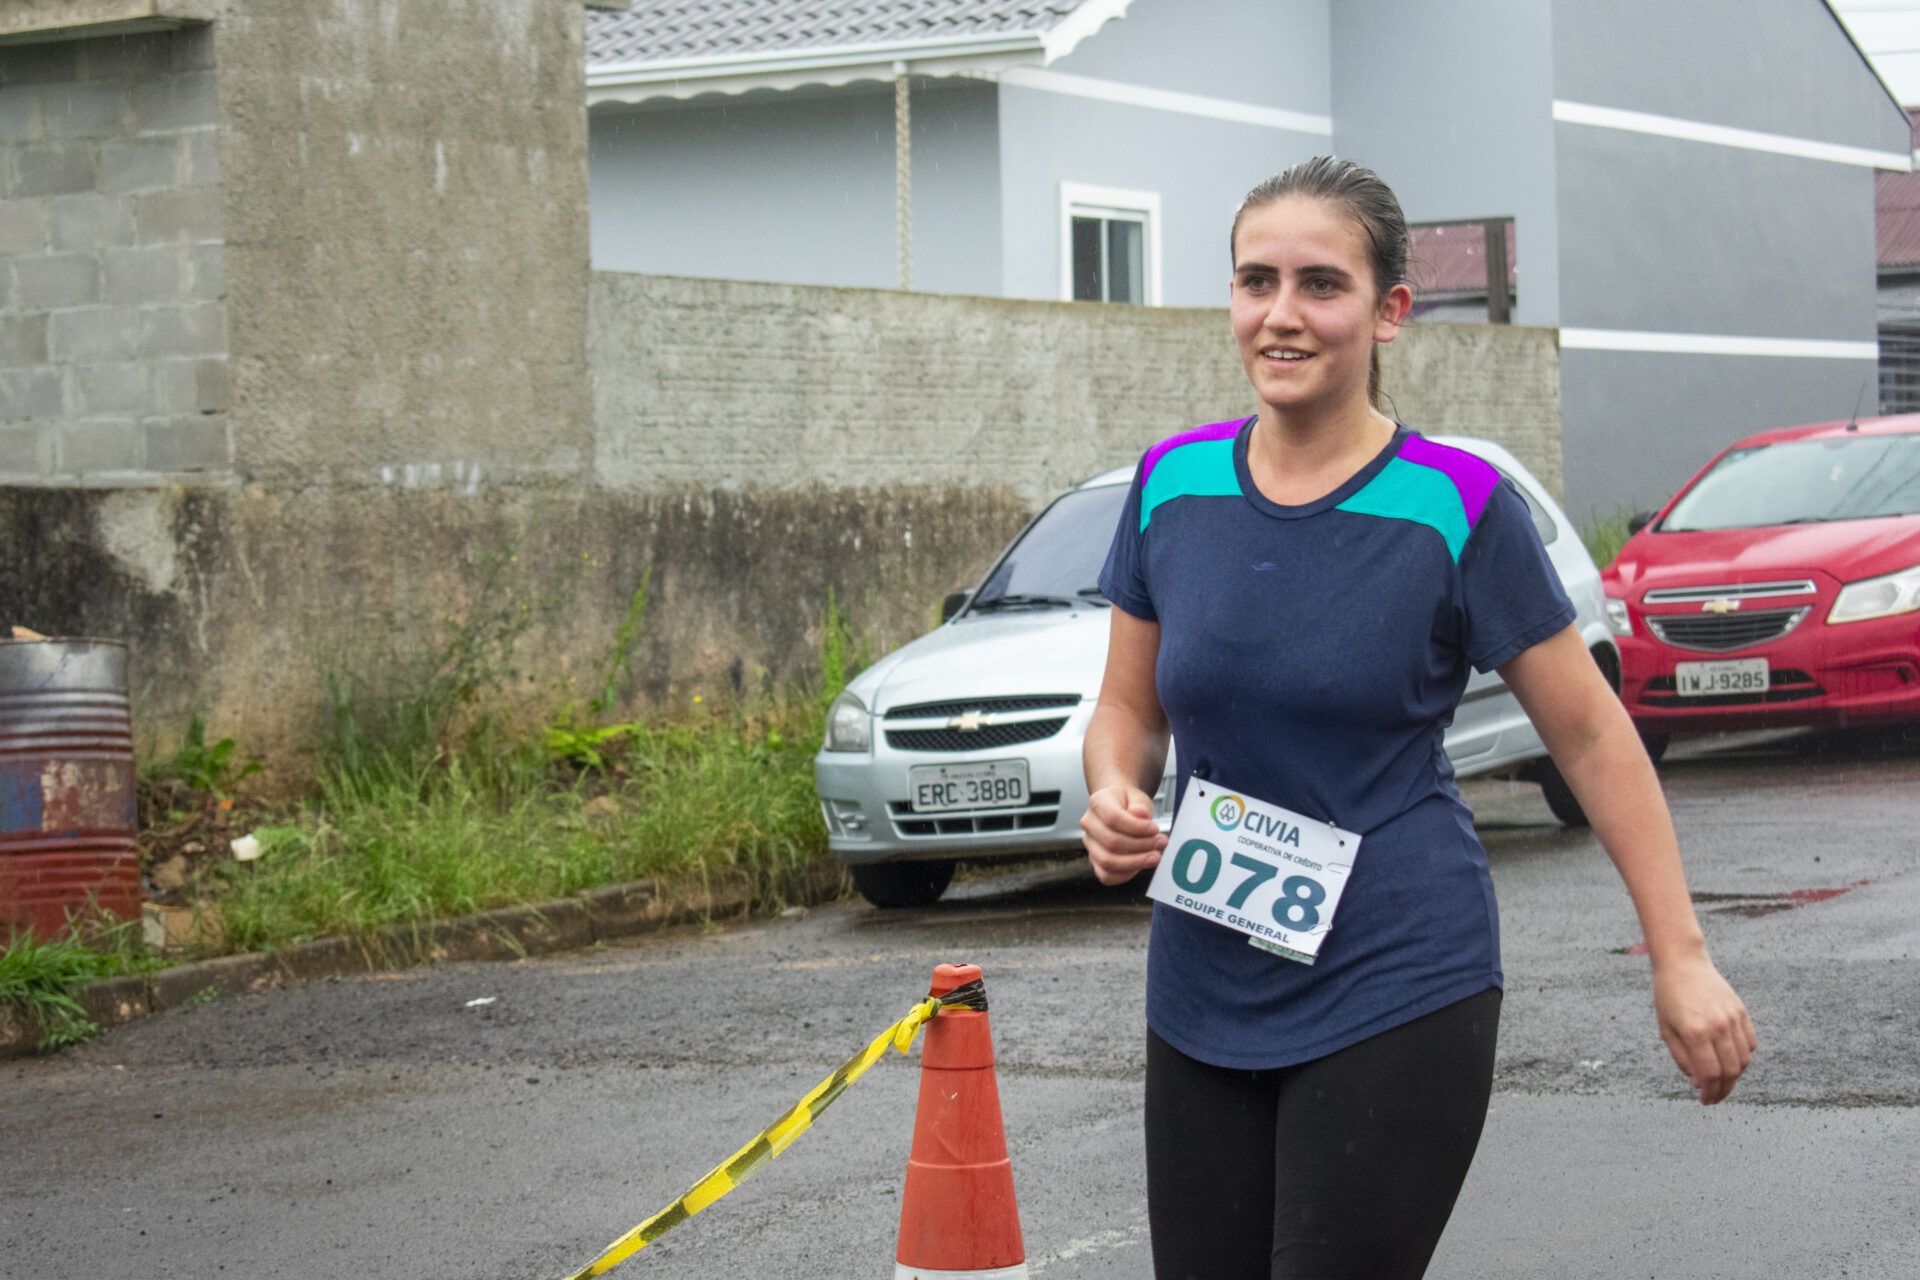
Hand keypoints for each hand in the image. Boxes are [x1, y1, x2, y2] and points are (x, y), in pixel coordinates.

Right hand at [1080, 784, 1167, 885]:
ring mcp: (1090, 844)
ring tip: (1155, 856)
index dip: (1137, 827)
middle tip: (1161, 842)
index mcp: (1097, 803)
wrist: (1121, 807)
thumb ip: (1140, 805)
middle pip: (1111, 842)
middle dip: (1141, 846)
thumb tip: (1139, 813)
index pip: (1113, 818)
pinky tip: (1141, 865)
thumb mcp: (1139, 797)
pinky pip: (1106, 876)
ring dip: (1136, 862)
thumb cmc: (1129, 803)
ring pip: (1108, 862)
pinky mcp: (1095, 861)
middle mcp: (1089, 824)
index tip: (1155, 829)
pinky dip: (1126, 874)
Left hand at [1652, 955, 1756, 1104]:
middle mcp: (1718, 1026)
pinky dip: (1744, 1057)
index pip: (1710, 1074)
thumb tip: (1698, 1083)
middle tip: (1715, 1098)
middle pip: (1731, 1071)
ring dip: (1735, 1076)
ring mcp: (1733, 1018)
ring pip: (1744, 1060)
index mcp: (1695, 1032)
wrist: (1683, 964)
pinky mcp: (1742, 1012)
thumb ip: (1682, 1059)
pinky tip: (1730, 1060)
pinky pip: (1750, 1043)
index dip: (1710, 1093)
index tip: (1706, 1101)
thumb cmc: (1669, 996)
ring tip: (1722, 1081)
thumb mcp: (1666, 1029)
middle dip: (1724, 1090)